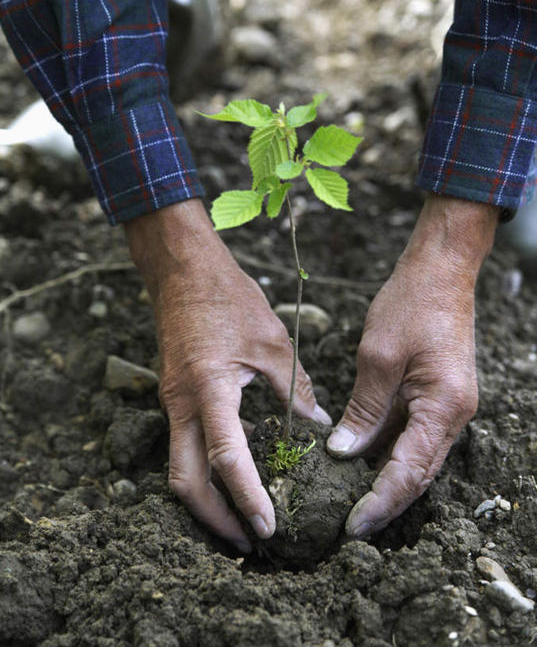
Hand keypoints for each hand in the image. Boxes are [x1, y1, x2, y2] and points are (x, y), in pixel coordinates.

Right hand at [124, 199, 330, 551]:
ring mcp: (172, 402)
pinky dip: (205, 470)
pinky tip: (234, 475)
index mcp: (208, 389)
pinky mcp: (174, 397)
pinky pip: (183, 446)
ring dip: (207, 499)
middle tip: (249, 542)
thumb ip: (295, 388)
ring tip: (241, 521)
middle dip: (214, 518)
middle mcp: (181, 404)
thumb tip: (319, 427)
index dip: (247, 498)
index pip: (226, 459)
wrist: (182, 271)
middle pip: (184, 482)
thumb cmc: (227, 298)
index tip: (269, 528)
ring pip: (179, 468)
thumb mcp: (271, 341)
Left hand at [327, 195, 497, 537]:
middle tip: (350, 527)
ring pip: (418, 457)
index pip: (409, 471)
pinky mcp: (439, 395)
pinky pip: (416, 435)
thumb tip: (343, 452)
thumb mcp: (378, 357)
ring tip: (353, 504)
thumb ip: (364, 410)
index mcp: (443, 408)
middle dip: (386, 502)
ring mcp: (449, 406)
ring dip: (389, 481)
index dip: (380, 502)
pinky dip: (392, 453)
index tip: (352, 526)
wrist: (440, 271)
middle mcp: (453, 415)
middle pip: (419, 473)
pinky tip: (365, 462)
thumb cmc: (411, 304)